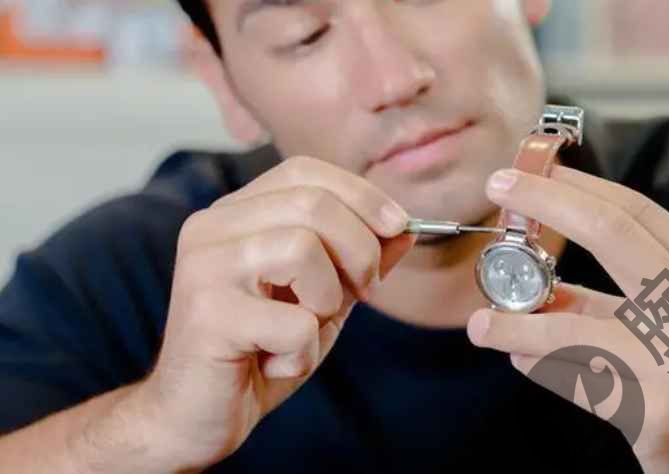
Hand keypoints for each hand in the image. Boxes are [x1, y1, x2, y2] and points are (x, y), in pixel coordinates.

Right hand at [131, 156, 415, 470]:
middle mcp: (211, 228)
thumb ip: (358, 260)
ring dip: (327, 299)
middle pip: (312, 203)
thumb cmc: (259, 352)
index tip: (399, 225)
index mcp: (235, 215)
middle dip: (360, 249)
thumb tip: (406, 227)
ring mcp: (204, 267)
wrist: (194, 417)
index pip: (303, 171)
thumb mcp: (322, 298)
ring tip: (305, 329)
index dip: (361, 193)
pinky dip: (303, 351)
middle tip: (363, 292)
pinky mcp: (208, 315)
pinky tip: (276, 362)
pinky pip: (293, 321)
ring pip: (303, 248)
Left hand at [467, 165, 668, 471]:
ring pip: (575, 324)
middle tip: (497, 188)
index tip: (530, 169)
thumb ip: (605, 300)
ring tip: (482, 324)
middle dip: (546, 201)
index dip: (576, 185)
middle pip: (613, 232)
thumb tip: (533, 284)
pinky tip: (518, 359)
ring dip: (516, 323)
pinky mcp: (659, 410)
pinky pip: (577, 379)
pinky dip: (539, 366)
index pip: (636, 211)